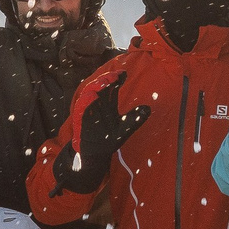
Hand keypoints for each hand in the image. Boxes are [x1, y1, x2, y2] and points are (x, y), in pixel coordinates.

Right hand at [53, 74, 151, 194]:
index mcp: (108, 105)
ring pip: (90, 96)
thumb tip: (147, 108)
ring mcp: (88, 112)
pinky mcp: (81, 121)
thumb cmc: (109, 139)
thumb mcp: (124, 128)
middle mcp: (98, 106)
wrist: (96, 154)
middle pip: (101, 89)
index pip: (112, 89)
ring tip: (103, 82)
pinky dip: (85, 103)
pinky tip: (91, 96)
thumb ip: (135, 119)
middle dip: (106, 81)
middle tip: (114, 76)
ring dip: (95, 88)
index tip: (124, 74)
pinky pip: (82, 110)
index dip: (116, 80)